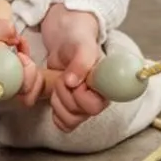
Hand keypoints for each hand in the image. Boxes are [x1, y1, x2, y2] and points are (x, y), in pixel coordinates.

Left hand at [42, 9, 107, 131]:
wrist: (66, 38)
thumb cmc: (79, 40)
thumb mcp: (82, 46)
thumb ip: (81, 62)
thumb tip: (72, 83)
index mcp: (106, 87)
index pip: (94, 107)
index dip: (79, 95)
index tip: (73, 80)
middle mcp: (97, 99)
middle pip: (78, 115)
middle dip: (64, 95)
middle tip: (63, 77)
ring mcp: (82, 106)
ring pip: (69, 120)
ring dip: (57, 102)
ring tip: (59, 83)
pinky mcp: (69, 107)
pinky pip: (61, 123)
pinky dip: (53, 110)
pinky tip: (54, 94)